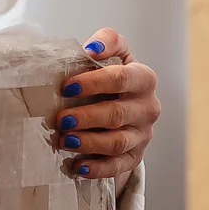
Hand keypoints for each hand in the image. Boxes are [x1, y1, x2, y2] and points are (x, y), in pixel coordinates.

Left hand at [48, 28, 160, 188]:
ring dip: (89, 143)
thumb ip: (107, 41)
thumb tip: (91, 48)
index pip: (122, 78)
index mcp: (144, 79)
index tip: (67, 86)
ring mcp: (143, 135)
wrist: (126, 103)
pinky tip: (77, 166)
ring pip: (117, 142)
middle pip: (117, 114)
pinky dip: (97, 168)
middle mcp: (148, 108)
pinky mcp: (135, 156)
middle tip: (60, 119)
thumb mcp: (115, 54)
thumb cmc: (113, 76)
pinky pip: (118, 166)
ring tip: (63, 140)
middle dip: (87, 117)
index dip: (94, 82)